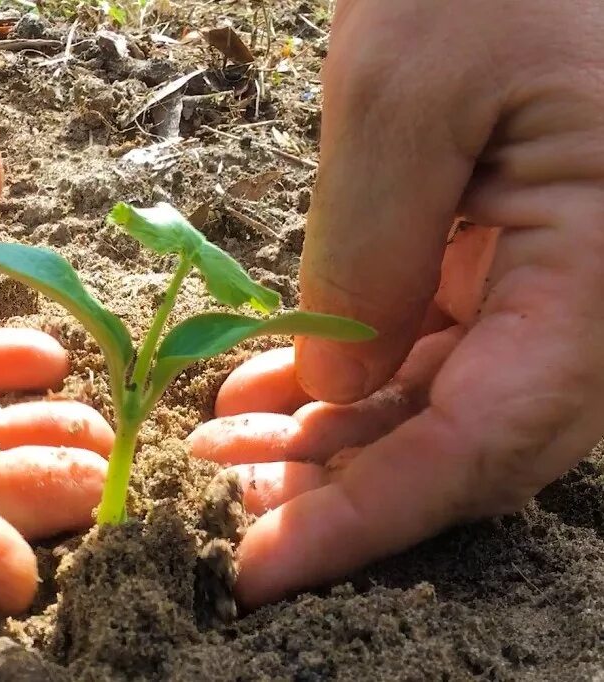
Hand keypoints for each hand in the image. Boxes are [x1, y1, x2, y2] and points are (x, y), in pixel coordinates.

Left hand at [191, 0, 603, 608]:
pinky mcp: (521, 251)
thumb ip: (369, 258)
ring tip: (228, 446)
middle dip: (339, 485)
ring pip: (449, 400)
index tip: (264, 571)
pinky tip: (273, 385)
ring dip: (336, 436)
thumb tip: (331, 392)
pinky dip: (353, 374)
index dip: (366, 517)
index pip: (483, 441)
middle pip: (469, 440)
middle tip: (227, 495)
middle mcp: (598, 294)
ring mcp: (564, 275)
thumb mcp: (402, 95)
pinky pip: (442, 341)